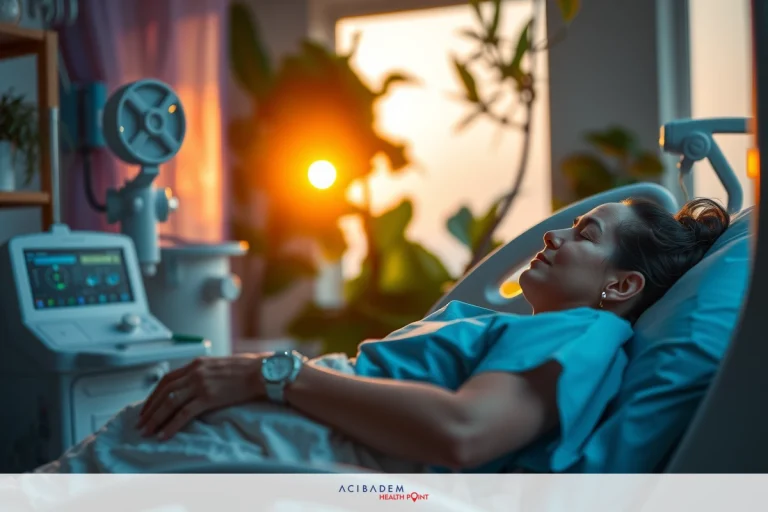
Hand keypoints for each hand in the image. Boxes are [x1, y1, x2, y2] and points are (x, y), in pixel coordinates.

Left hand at [136, 354, 266, 439]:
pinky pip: (184, 414)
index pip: (166, 380)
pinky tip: (164, 435)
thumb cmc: (246, 370)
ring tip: (147, 432)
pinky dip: (171, 425)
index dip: (153, 395)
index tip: (147, 408)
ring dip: (155, 419)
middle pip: (164, 392)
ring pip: (170, 403)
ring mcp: (201, 384)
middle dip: (150, 409)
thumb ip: (204, 373)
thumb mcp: (219, 366)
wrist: (262, 372)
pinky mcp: (209, 397)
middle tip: (141, 423)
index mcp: (196, 364)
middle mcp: (195, 372)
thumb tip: (194, 386)